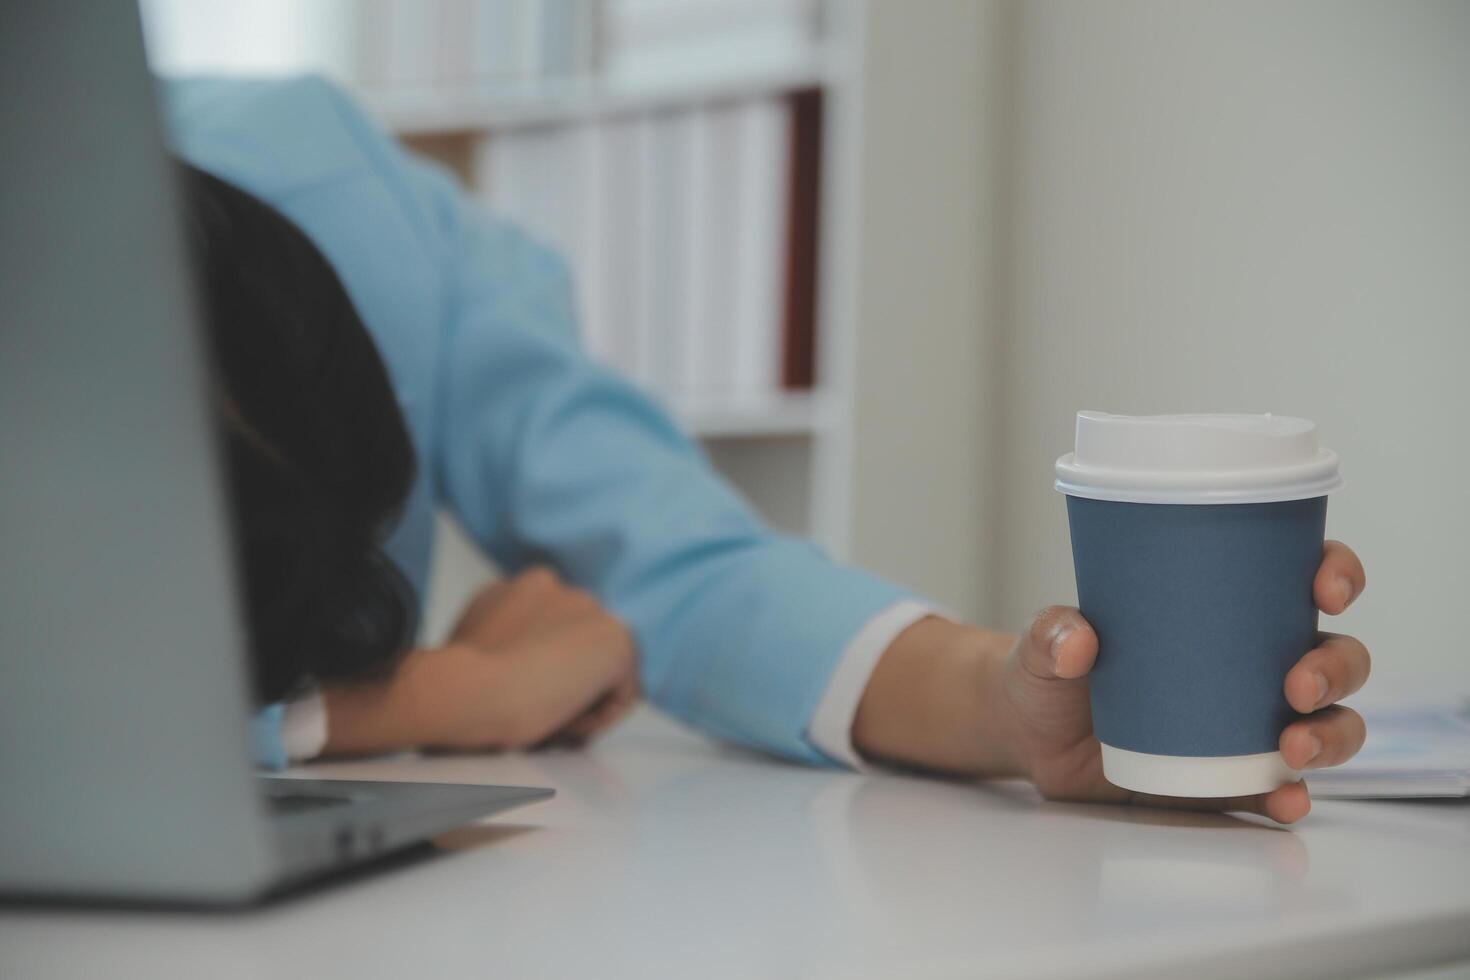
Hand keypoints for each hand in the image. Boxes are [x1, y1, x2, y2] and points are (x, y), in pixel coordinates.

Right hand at [321, 568, 639, 755]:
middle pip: (572, 657)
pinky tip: (559, 719)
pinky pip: (620, 693)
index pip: (543, 643)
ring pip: (597, 676)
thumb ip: (456, 668)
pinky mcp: (617, 638)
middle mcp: (554, 587)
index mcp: (513, 590)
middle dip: (555, 691)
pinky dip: (594, 717)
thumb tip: (359, 709)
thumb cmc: (443, 695)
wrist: (465, 694)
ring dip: (572, 705)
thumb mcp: (448, 670)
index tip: (507, 708)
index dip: (529, 682)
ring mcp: (588, 608)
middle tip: (521, 721)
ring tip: (536, 720)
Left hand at [853, 541, 1369, 823]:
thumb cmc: (1049, 672)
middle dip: (1335, 669)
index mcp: (1225, 610)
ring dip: (1330, 736)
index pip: (1301, 579)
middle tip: (1298, 684)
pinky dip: (1291, 797)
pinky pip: (1278, 790)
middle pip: (1335, 659)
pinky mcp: (1229, 780)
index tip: (1326, 587)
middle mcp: (1252, 665)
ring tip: (1292, 747)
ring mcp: (1247, 725)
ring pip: (1328, 726)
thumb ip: (1050, 634)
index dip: (1335, 574)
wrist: (1029, 738)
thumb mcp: (1042, 646)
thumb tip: (1077, 641)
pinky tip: (1287, 800)